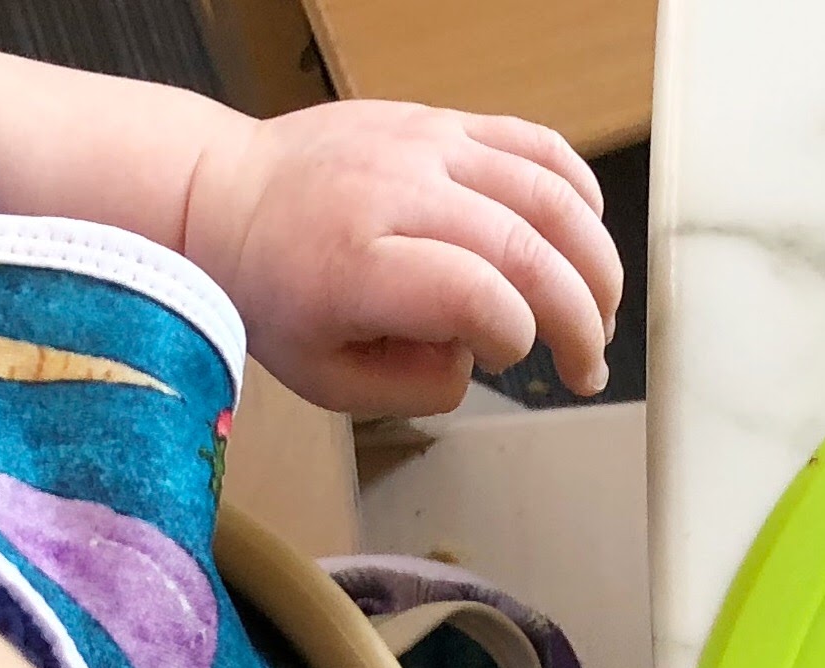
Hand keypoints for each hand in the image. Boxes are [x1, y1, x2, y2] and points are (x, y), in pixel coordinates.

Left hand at [183, 99, 622, 413]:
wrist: (226, 196)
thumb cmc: (273, 293)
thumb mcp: (324, 380)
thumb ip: (413, 387)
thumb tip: (477, 359)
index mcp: (357, 263)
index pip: (475, 295)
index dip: (516, 339)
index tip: (509, 362)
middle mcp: (397, 192)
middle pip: (526, 248)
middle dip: (579, 318)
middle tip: (586, 365)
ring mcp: (425, 146)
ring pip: (547, 193)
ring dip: (594, 262)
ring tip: (598, 313)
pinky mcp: (442, 122)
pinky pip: (535, 142)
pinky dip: (577, 191)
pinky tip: (584, 237)